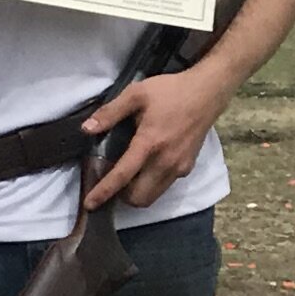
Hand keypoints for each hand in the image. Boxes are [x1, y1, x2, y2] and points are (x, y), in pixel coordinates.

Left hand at [81, 62, 231, 208]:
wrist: (207, 93)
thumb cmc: (170, 91)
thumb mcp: (136, 94)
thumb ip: (110, 112)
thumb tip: (86, 129)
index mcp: (149, 143)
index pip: (122, 175)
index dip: (103, 192)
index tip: (90, 204)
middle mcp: (166, 161)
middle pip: (139, 198)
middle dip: (121, 196)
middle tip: (111, 180)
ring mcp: (179, 167)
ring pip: (153, 196)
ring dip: (136, 193)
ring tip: (126, 176)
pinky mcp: (188, 167)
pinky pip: (164, 186)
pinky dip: (150, 185)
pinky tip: (145, 167)